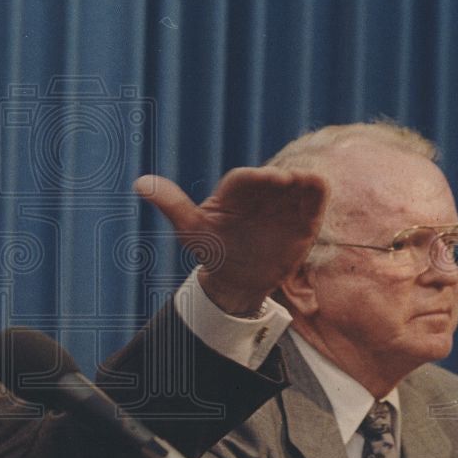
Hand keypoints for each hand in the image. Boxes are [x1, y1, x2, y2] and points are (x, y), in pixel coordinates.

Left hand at [134, 168, 326, 313]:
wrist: (239, 280)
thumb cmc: (213, 251)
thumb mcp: (191, 230)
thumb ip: (171, 204)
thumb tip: (139, 183)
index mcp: (234, 192)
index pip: (244, 179)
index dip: (254, 177)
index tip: (264, 178)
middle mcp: (261, 192)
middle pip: (274, 178)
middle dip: (280, 179)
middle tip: (286, 182)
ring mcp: (284, 203)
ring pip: (297, 184)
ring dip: (303, 182)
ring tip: (308, 185)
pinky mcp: (304, 218)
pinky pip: (315, 199)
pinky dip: (318, 192)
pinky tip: (317, 194)